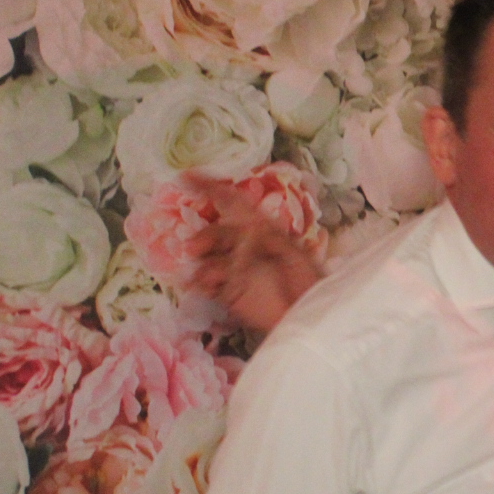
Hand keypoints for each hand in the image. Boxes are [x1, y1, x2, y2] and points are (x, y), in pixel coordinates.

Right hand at [182, 173, 322, 334]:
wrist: (308, 316)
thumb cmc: (308, 282)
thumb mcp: (292, 251)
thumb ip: (267, 235)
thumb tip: (243, 226)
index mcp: (263, 230)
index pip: (234, 203)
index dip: (210, 188)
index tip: (185, 177)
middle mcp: (245, 245)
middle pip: (216, 231)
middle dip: (206, 236)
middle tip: (196, 246)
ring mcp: (235, 268)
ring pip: (207, 256)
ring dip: (203, 260)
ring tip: (208, 272)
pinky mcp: (229, 291)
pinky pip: (206, 281)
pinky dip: (201, 279)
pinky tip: (204, 283)